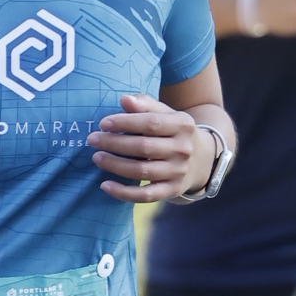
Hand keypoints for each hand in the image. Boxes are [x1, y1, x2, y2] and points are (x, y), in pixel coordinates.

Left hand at [92, 94, 221, 202]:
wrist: (202, 159)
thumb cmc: (174, 132)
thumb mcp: (167, 114)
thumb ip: (146, 105)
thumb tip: (124, 100)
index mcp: (183, 124)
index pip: (151, 123)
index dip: (125, 123)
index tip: (103, 123)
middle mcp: (183, 149)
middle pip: (144, 147)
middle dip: (114, 143)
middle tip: (92, 139)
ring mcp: (179, 172)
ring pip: (142, 171)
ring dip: (115, 165)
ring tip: (96, 157)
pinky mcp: (172, 190)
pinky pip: (145, 195)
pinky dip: (123, 193)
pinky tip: (105, 186)